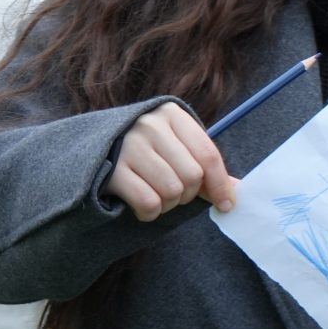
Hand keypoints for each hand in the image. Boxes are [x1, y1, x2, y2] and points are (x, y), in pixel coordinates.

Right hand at [105, 103, 237, 219]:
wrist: (89, 148)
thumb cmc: (146, 149)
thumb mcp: (176, 146)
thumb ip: (205, 165)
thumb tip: (238, 191)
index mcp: (172, 115)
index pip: (208, 155)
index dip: (221, 184)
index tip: (227, 205)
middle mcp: (150, 126)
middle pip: (192, 175)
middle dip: (189, 194)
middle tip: (177, 194)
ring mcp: (128, 146)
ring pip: (172, 190)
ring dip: (170, 204)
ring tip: (159, 198)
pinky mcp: (110, 170)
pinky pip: (149, 202)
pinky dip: (151, 213)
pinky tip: (144, 208)